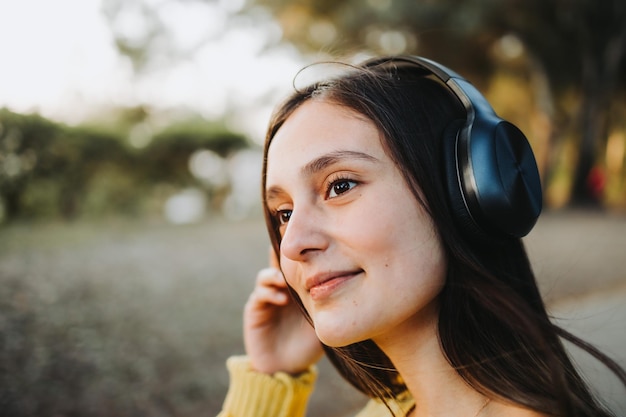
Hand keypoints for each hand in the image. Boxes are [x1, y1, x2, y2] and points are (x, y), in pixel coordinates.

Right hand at [243, 248, 323, 374]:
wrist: (286, 369)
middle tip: (291, 247)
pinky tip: (282, 299)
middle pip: (279, 263)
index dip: (301, 254)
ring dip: (275, 274)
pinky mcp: (255, 310)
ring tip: (285, 280)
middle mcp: (281, 290)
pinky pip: (259, 294)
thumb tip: (347, 285)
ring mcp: (267, 298)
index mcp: (298, 289)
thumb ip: (329, 303)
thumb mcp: (323, 321)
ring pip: (266, 275)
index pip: (297, 265)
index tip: (309, 241)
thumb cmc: (308, 346)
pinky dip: (269, 292)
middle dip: (284, 254)